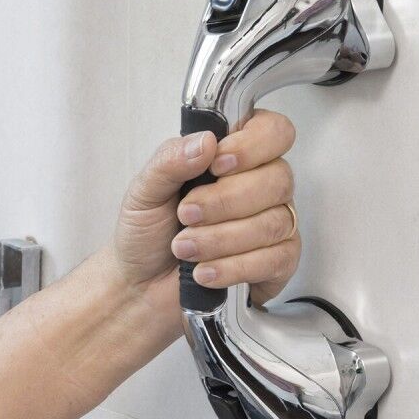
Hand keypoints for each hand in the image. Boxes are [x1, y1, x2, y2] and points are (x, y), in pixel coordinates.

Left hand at [111, 109, 300, 339]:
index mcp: (235, 156)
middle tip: (185, 215)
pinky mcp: (277, 264)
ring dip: (221, 238)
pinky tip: (205, 271)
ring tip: (184, 248)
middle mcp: (261, 186)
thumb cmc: (146, 234)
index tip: (216, 165)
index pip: (273, 132)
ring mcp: (274, 225)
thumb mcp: (144, 191)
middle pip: (278, 178)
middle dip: (225, 201)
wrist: (140, 287)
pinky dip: (234, 267)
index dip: (252, 146)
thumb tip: (207, 141)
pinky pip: (276, 260)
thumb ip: (171, 160)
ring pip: (273, 222)